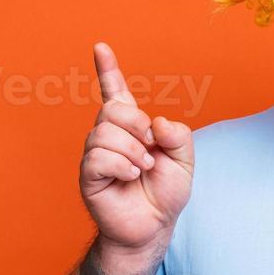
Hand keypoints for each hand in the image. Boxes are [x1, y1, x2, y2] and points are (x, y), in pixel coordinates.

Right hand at [80, 43, 193, 266]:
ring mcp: (95, 155)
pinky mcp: (88, 176)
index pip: (115, 92)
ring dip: (132, 152)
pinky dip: (121, 166)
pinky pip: (98, 158)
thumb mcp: (185, 161)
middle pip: (112, 110)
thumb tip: (155, 122)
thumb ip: (178, 135)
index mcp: (131, 127)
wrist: (153, 227)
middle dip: (137, 125)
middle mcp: (108, 136)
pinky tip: (130, 177)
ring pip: (105, 133)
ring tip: (142, 170)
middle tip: (150, 148)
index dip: (107, 69)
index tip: (100, 47)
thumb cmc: (165, 193)